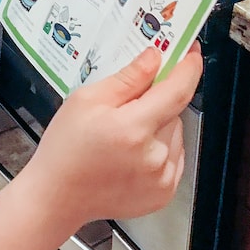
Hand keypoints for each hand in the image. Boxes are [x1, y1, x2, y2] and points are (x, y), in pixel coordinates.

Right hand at [26, 43, 202, 231]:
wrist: (58, 196)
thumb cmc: (66, 149)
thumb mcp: (86, 100)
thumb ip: (127, 78)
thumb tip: (154, 58)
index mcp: (133, 129)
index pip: (177, 90)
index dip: (188, 68)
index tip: (191, 53)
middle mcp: (153, 156)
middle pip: (173, 111)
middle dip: (156, 101)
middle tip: (128, 105)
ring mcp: (161, 178)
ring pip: (175, 133)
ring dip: (158, 125)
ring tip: (124, 135)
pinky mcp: (164, 193)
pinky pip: (174, 156)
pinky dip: (160, 148)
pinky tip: (132, 152)